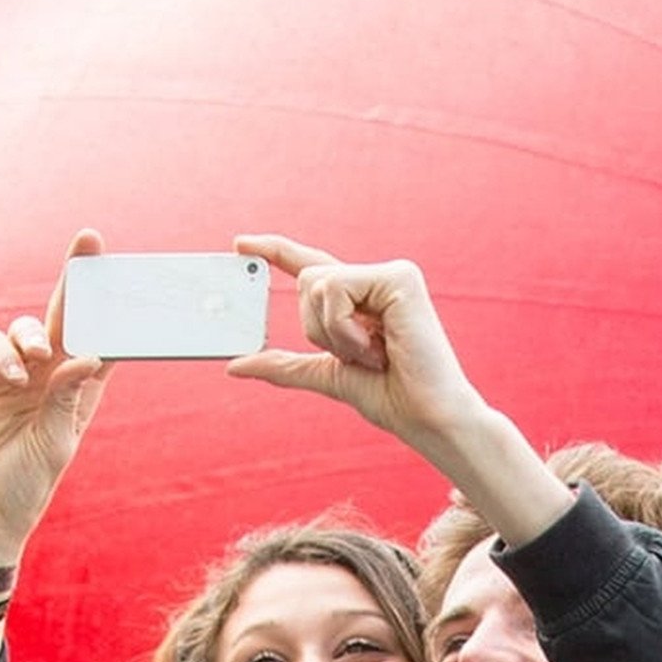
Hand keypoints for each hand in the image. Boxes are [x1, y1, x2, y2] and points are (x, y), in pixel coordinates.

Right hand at [0, 230, 114, 562]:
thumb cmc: (24, 488)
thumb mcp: (56, 444)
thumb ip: (68, 398)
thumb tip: (89, 354)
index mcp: (78, 392)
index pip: (101, 341)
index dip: (113, 311)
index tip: (130, 280)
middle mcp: (46, 377)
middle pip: (65, 319)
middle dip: (76, 281)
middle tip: (88, 242)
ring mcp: (9, 375)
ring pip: (25, 327)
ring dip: (34, 331)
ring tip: (39, 354)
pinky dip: (2, 352)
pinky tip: (12, 374)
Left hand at [224, 236, 497, 458]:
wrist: (427, 417)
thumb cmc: (391, 397)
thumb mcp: (326, 375)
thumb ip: (285, 366)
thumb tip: (235, 365)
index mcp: (361, 300)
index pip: (310, 266)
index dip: (276, 251)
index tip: (241, 244)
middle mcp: (376, 280)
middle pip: (307, 281)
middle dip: (317, 328)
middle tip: (359, 356)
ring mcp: (391, 275)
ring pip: (318, 284)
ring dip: (334, 333)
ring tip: (373, 353)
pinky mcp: (400, 277)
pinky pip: (337, 288)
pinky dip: (345, 326)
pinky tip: (378, 345)